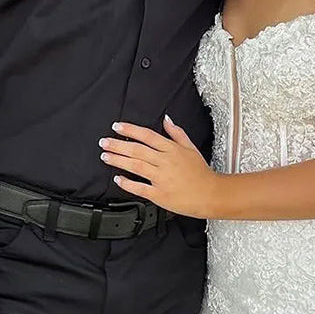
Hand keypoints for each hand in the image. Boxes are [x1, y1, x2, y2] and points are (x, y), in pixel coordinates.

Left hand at [99, 114, 218, 216]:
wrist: (211, 194)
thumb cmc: (201, 172)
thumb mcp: (191, 148)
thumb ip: (176, 133)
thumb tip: (166, 119)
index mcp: (172, 149)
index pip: (147, 135)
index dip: (130, 130)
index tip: (117, 127)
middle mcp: (165, 162)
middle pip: (137, 150)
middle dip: (118, 145)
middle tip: (104, 142)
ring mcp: (162, 178)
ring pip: (136, 166)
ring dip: (118, 160)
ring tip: (106, 157)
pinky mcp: (160, 194)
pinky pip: (140, 187)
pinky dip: (127, 183)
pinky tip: (118, 179)